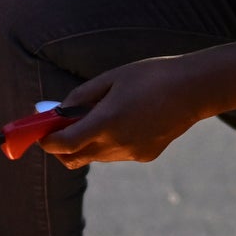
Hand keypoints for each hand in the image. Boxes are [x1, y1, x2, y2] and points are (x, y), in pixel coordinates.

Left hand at [41, 57, 211, 165]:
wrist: (194, 89)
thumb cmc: (151, 76)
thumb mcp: (111, 79)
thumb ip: (80, 97)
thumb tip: (57, 112)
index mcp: (106, 122)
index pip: (63, 145)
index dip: (47, 142)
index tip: (41, 134)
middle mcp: (117, 144)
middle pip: (74, 159)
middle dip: (62, 148)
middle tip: (60, 129)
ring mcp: (132, 153)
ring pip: (96, 156)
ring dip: (87, 143)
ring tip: (101, 116)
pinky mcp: (145, 155)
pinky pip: (117, 153)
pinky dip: (111, 142)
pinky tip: (129, 120)